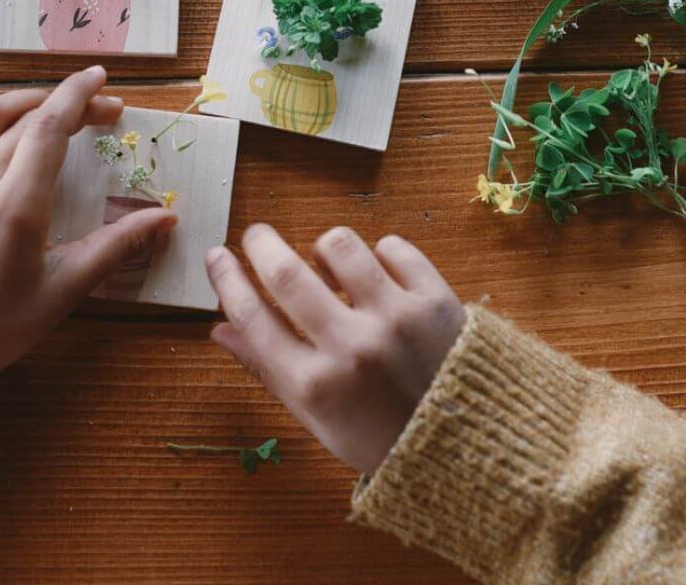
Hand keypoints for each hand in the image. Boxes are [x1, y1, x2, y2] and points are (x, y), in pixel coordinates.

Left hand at [0, 66, 176, 469]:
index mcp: (15, 205)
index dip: (78, 95)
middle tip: (105, 111)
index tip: (103, 80)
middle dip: (69, 103)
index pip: (49, 127)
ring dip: (26, 102)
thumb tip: (167, 218)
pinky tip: (5, 135)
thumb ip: (117, 244)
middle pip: (26, 118)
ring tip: (57, 107)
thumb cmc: (1, 325)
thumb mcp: (67, 288)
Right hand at [206, 223, 463, 474]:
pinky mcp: (436, 300)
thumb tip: (219, 329)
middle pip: (286, 273)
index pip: (253, 317)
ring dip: (325, 248)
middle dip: (261, 243)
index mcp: (316, 386)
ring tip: (330, 264)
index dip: (227, 280)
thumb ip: (268, 370)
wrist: (469, 450)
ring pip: (340, 246)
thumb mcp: (317, 418)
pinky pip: (394, 248)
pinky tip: (379, 274)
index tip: (217, 256)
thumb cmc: (380, 435)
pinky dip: (380, 253)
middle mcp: (352, 348)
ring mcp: (396, 320)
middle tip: (256, 234)